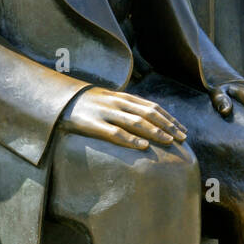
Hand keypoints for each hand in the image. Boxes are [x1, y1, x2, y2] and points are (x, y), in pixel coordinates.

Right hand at [62, 87, 187, 150]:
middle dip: (168, 126)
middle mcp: (117, 103)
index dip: (169, 118)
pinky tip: (143, 146)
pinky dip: (130, 139)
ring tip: (169, 141)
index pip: (152, 107)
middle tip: (182, 138)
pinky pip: (114, 133)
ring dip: (155, 132)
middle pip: (148, 114)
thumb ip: (128, 107)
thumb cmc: (89, 103)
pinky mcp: (92, 124)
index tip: (183, 130)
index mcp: (123, 97)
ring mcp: (105, 113)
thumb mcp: (110, 99)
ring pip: (135, 122)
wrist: (60, 100)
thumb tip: (150, 119)